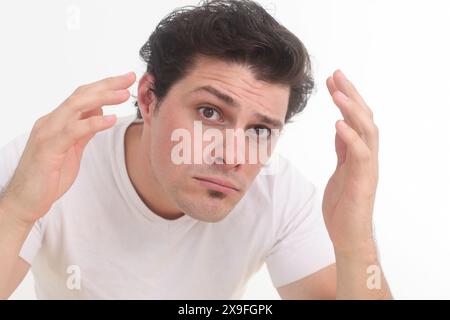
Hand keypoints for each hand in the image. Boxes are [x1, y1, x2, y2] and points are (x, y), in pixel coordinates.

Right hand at [2, 72, 135, 223]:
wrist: (26, 200)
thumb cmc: (49, 176)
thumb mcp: (73, 149)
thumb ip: (84, 130)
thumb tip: (99, 113)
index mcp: (56, 121)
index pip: (81, 96)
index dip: (104, 86)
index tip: (125, 81)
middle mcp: (51, 122)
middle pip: (81, 95)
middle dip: (107, 84)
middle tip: (129, 78)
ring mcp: (48, 133)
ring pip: (76, 106)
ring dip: (102, 98)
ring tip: (123, 95)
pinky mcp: (49, 149)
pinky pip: (73, 131)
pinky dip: (93, 123)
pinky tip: (111, 119)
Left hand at [322, 70, 378, 254]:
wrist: (348, 235)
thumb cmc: (343, 205)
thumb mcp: (339, 170)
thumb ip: (342, 149)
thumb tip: (339, 127)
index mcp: (358, 153)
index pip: (355, 118)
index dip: (345, 98)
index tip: (332, 80)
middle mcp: (367, 156)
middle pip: (364, 118)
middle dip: (350, 94)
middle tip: (336, 74)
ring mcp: (367, 168)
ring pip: (367, 131)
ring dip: (352, 110)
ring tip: (338, 93)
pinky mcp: (363, 181)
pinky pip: (360, 155)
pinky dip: (350, 138)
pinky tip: (338, 123)